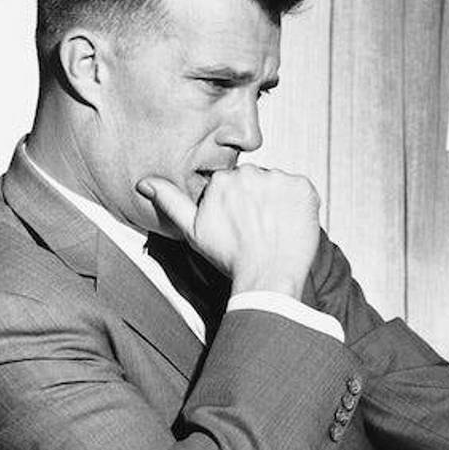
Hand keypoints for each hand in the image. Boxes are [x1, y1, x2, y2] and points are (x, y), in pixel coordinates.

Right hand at [138, 164, 321, 298]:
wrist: (267, 276)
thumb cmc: (230, 257)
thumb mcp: (193, 230)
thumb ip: (170, 201)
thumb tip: (145, 182)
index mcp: (223, 179)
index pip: (235, 184)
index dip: (240, 205)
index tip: (243, 224)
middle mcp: (250, 173)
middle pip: (258, 181)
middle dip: (259, 199)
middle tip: (259, 228)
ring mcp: (279, 179)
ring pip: (279, 185)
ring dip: (280, 202)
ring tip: (275, 228)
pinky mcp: (303, 187)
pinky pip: (302, 190)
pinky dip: (300, 205)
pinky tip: (291, 225)